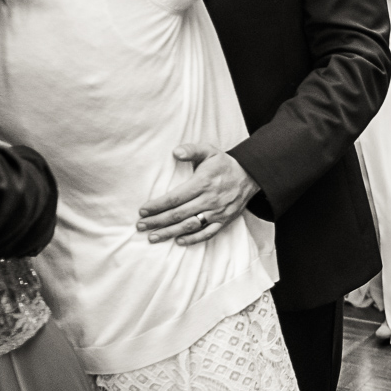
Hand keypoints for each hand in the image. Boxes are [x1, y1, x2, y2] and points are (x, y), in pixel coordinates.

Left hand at [136, 144, 260, 245]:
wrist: (250, 176)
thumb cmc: (223, 164)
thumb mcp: (209, 150)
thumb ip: (191, 150)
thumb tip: (175, 152)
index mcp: (203, 183)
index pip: (175, 198)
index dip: (157, 206)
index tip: (143, 211)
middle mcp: (209, 200)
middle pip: (178, 214)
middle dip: (157, 221)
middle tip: (140, 226)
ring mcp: (217, 212)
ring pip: (190, 226)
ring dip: (170, 232)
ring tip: (153, 237)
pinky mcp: (224, 221)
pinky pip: (207, 233)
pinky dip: (193, 239)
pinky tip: (178, 241)